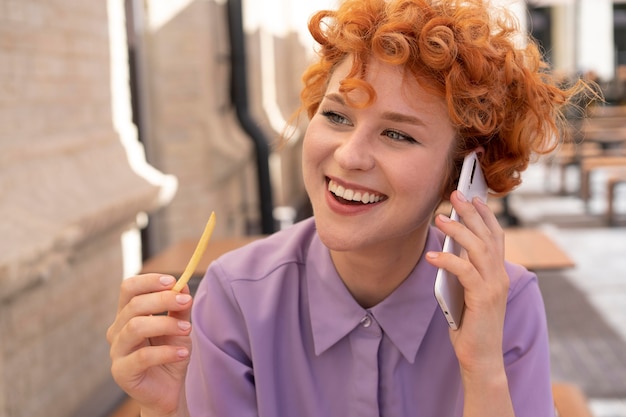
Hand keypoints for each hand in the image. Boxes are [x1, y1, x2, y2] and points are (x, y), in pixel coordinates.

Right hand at [106, 274, 192, 416]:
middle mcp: (117, 330)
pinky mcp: (122, 372)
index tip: (173, 281)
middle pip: (133, 305)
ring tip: (187, 330)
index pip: (128, 288)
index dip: (149, 281)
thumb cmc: (170, 353)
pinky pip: (142, 357)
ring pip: (135, 327)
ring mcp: (117, 351)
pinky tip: (182, 353)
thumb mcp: (178, 327)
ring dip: (165, 324)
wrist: (168, 389)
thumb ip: (179, 308)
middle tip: (186, 302)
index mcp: (127, 314)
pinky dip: (166, 352)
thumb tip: (183, 285)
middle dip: (163, 299)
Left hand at [427, 190, 508, 373]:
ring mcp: (493, 287)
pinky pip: (465, 273)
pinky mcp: (482, 299)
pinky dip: (448, 261)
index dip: (485, 215)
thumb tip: (447, 249)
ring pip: (478, 249)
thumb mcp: (467, 292)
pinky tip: (432, 255)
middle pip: (487, 236)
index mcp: (498, 273)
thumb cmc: (470, 325)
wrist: (482, 358)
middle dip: (471, 213)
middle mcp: (500, 276)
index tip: (474, 197)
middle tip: (455, 194)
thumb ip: (464, 272)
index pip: (496, 236)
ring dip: (458, 230)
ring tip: (440, 217)